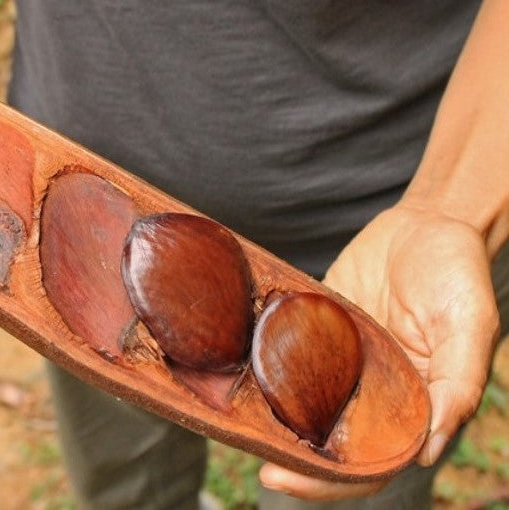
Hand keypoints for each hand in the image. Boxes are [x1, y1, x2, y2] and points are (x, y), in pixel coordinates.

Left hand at [259, 204, 499, 500]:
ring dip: (273, 421)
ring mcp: (341, 362)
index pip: (371, 462)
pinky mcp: (318, 329)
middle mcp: (373, 391)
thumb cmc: (457, 272)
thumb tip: (427, 449)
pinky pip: (288, 356)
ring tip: (235, 426)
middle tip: (254, 463)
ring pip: (303, 406)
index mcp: (413, 405)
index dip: (330, 482)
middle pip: (330, 445)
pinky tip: (235, 375)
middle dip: (293, 461)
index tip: (283, 479)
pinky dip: (264, 369)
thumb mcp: (469, 325)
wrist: (427, 222)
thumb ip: (457, 384)